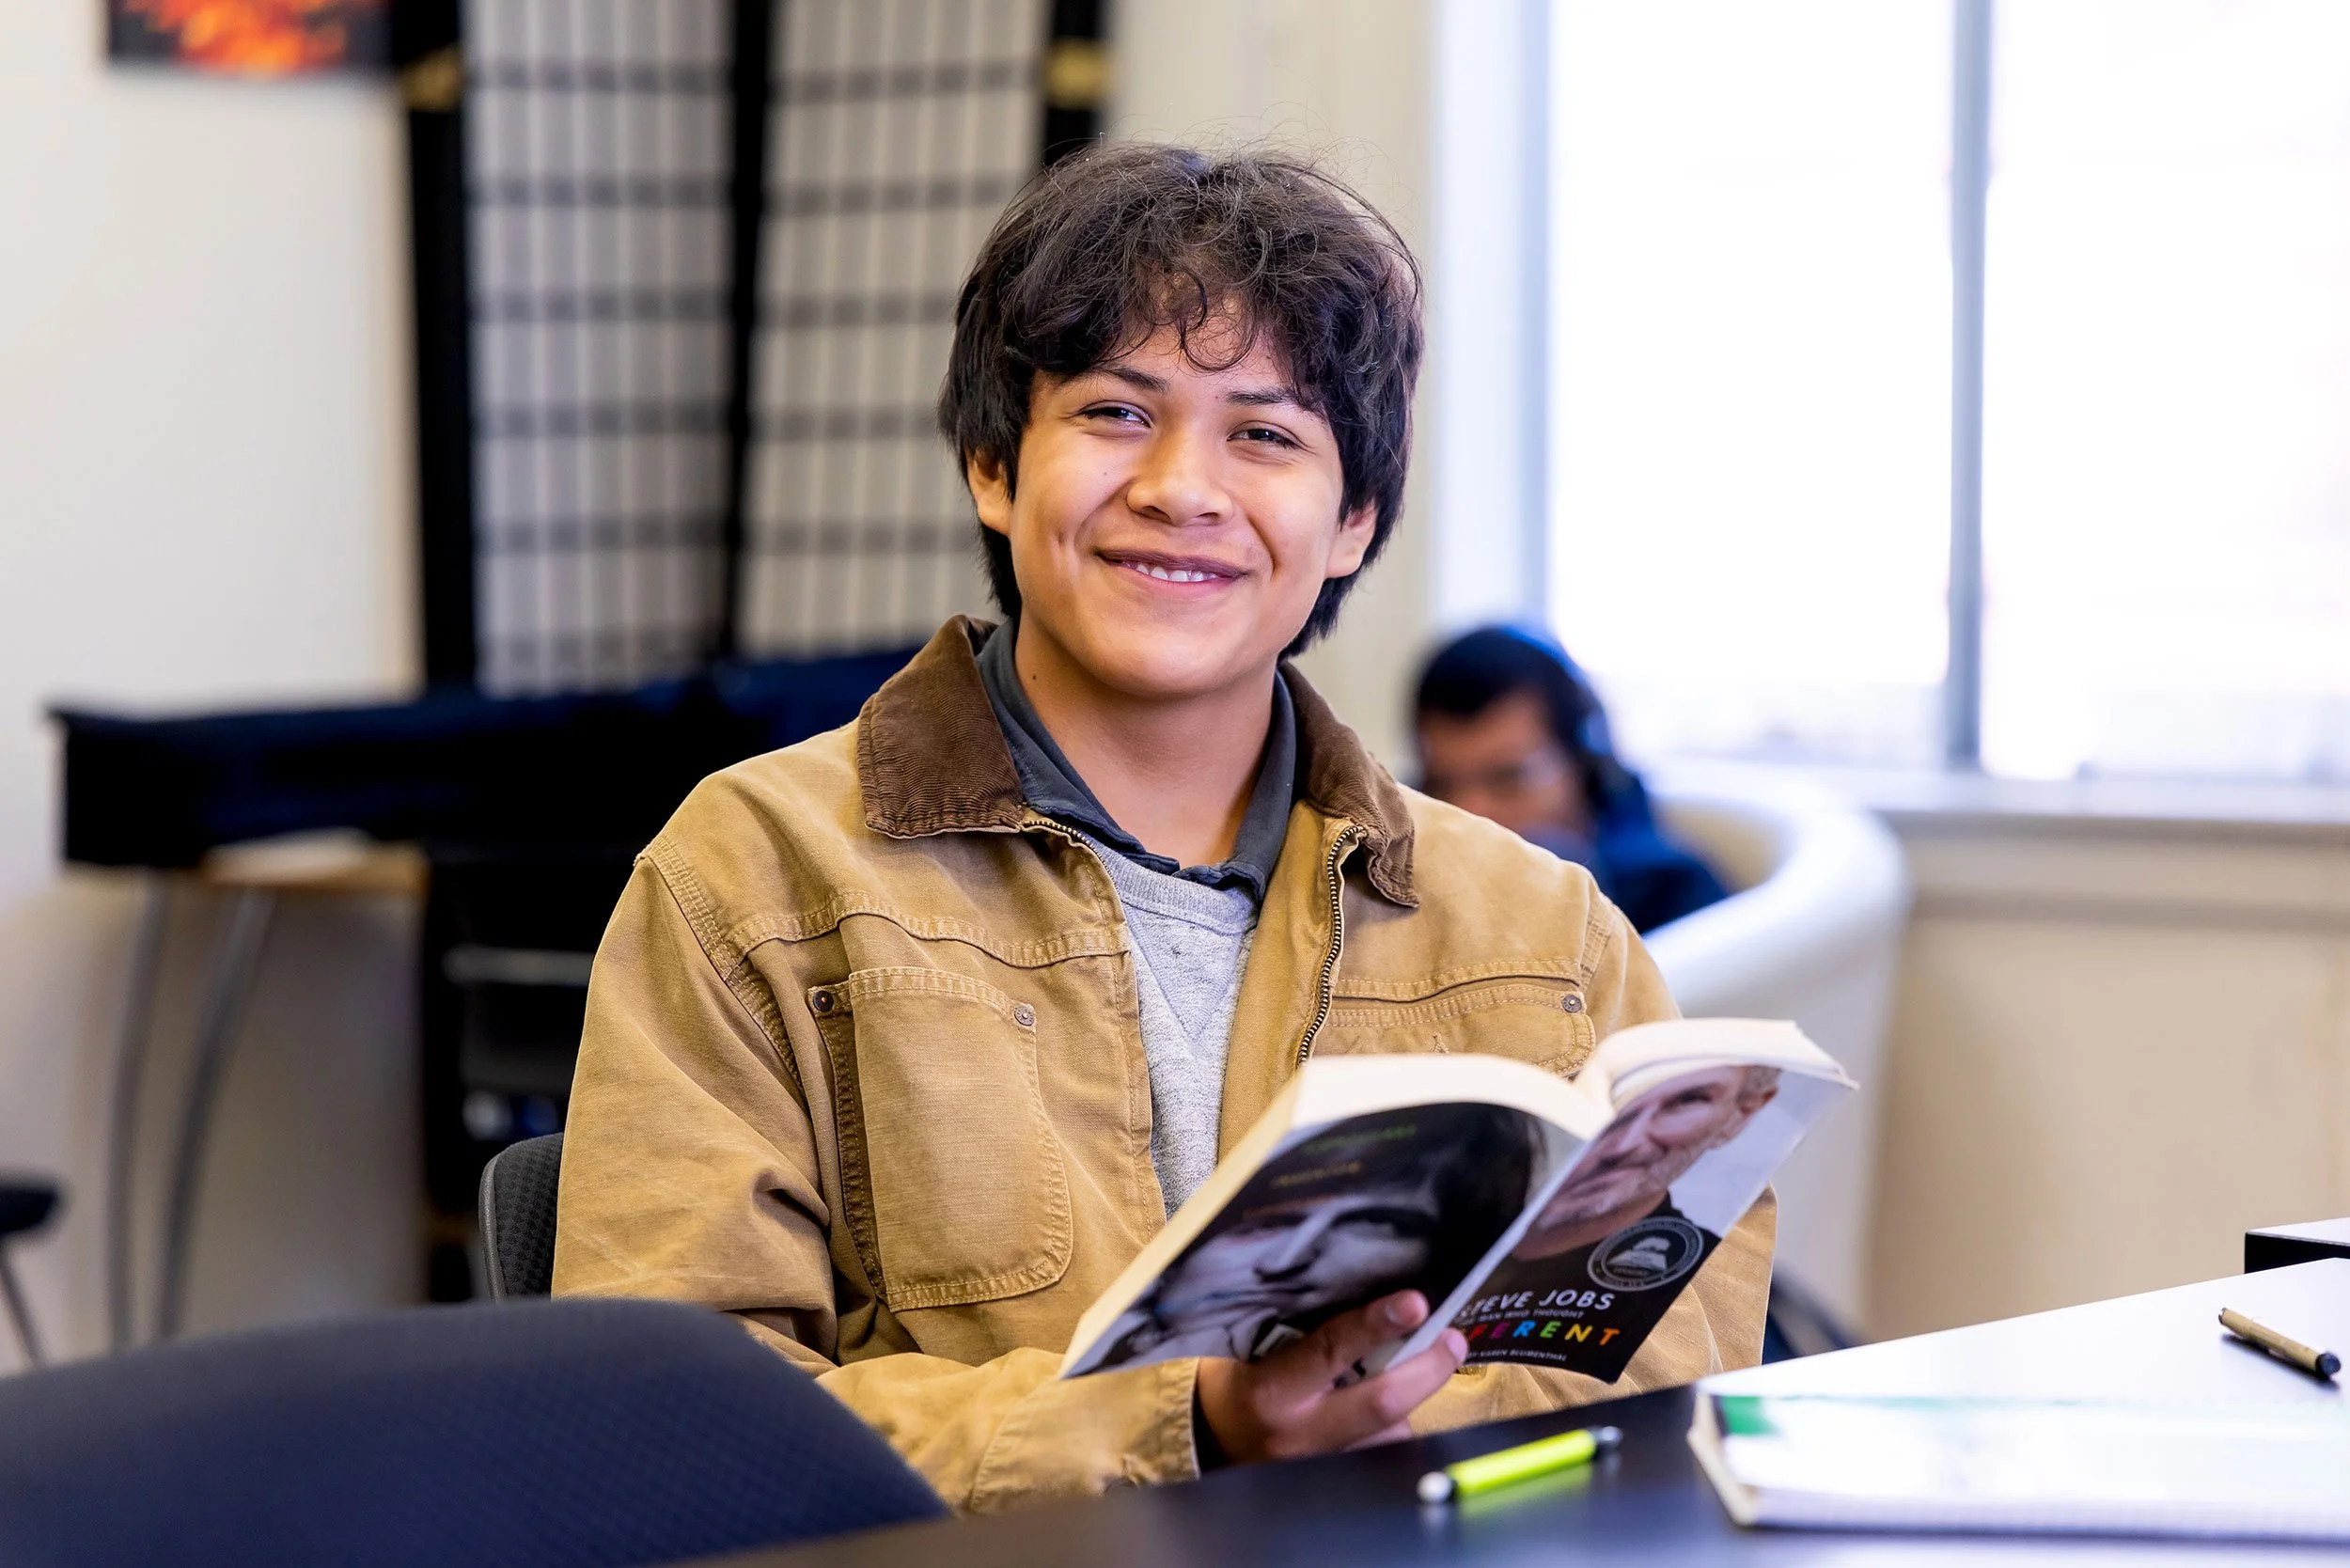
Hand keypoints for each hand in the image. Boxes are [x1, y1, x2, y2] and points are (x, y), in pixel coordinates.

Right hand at [1193, 1290, 1468, 1464]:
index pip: (1331, 1350)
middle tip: (1452, 1341)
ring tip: (1411, 1375)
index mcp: (1273, 1389)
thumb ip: (1314, 1335)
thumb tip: (1380, 1308)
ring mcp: (1322, 1468)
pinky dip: (1395, 1429)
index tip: (1415, 1302)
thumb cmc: (1239, 1377)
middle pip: (1381, 1403)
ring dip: (1413, 1402)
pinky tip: (1385, 1414)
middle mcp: (1300, 1434)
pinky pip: (1384, 1454)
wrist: (1211, 1441)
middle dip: (1427, 1370)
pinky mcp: (1338, 1485)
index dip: (1376, 1324)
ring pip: (1392, 1434)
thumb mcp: (1261, 1348)